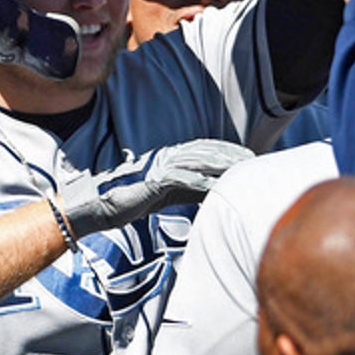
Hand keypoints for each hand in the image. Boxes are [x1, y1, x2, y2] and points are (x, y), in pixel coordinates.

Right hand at [61, 139, 252, 236]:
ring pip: (195, 162)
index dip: (226, 150)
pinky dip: (198, 183)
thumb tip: (214, 192)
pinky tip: (214, 187)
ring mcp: (159, 167)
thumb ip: (189, 190)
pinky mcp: (152, 181)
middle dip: (229, 154)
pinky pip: (180, 180)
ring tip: (240, 170)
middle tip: (252, 160)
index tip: (247, 155)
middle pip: (204, 151)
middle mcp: (165, 158)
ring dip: (219, 165)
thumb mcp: (168, 194)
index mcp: (169, 158)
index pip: (203, 149)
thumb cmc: (133, 200)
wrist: (102, 205)